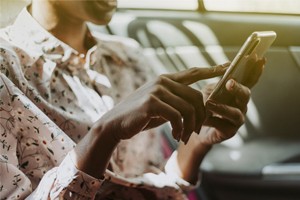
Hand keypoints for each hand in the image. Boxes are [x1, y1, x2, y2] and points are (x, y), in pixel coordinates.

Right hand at [97, 64, 228, 143]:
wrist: (116, 123)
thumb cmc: (140, 116)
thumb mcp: (161, 105)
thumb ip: (176, 101)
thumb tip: (196, 106)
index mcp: (166, 80)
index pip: (193, 72)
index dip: (212, 69)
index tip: (228, 66)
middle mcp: (163, 81)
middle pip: (197, 96)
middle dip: (201, 116)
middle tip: (195, 131)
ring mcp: (157, 90)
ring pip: (188, 108)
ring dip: (190, 126)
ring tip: (184, 136)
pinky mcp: (151, 103)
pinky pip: (177, 116)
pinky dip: (180, 129)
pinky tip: (176, 136)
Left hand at [199, 57, 265, 146]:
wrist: (196, 126)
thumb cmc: (205, 106)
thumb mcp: (210, 91)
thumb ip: (218, 83)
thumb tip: (225, 70)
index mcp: (238, 93)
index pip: (250, 81)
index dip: (256, 71)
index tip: (260, 60)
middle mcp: (241, 105)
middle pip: (245, 95)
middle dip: (238, 88)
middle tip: (229, 83)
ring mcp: (237, 119)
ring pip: (235, 113)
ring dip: (223, 107)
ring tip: (209, 103)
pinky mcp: (229, 131)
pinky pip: (222, 125)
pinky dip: (212, 121)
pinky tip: (203, 119)